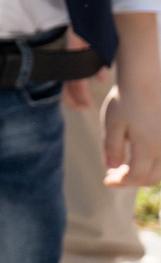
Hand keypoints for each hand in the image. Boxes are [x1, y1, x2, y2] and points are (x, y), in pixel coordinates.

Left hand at [107, 17, 160, 187]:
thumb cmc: (125, 100)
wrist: (145, 81)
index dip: (121, 182)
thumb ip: (112, 148)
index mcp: (148, 146)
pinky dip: (154, 165)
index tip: (107, 180)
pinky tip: (140, 158)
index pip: (136, 176)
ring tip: (126, 168)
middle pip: (152, 178)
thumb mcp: (112, 123)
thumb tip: (113, 168)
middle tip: (115, 175)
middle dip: (132, 181)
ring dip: (145, 174)